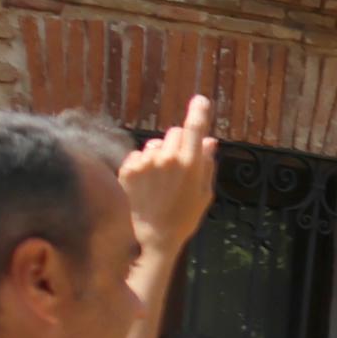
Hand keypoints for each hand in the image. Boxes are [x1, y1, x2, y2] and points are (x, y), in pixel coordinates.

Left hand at [119, 95, 221, 265]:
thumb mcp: (204, 193)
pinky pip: (138, 155)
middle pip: (175, 132)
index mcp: (190, 164)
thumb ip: (207, 164)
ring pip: (155, 144)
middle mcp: (167, 158)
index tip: (201, 100)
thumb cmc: (184, 217)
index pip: (195, 129)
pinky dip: (142, 164)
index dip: (199, 112)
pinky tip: (145, 184)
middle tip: (179, 164)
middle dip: (180, 142)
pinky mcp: (128, 169)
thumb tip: (208, 140)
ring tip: (160, 179)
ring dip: (159, 154)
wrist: (152, 237)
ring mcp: (145, 163)